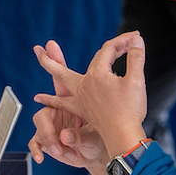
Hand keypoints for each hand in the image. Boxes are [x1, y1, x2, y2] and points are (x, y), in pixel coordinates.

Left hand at [32, 32, 147, 159]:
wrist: (123, 136)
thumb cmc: (131, 110)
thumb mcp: (137, 81)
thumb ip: (137, 58)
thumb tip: (137, 39)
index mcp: (98, 74)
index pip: (109, 51)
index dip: (123, 42)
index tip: (135, 38)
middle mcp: (85, 84)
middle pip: (81, 62)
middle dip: (64, 54)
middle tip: (43, 46)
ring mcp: (80, 97)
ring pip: (61, 78)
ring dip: (50, 66)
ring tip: (38, 54)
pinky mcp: (81, 109)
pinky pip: (61, 103)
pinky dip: (49, 100)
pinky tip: (38, 97)